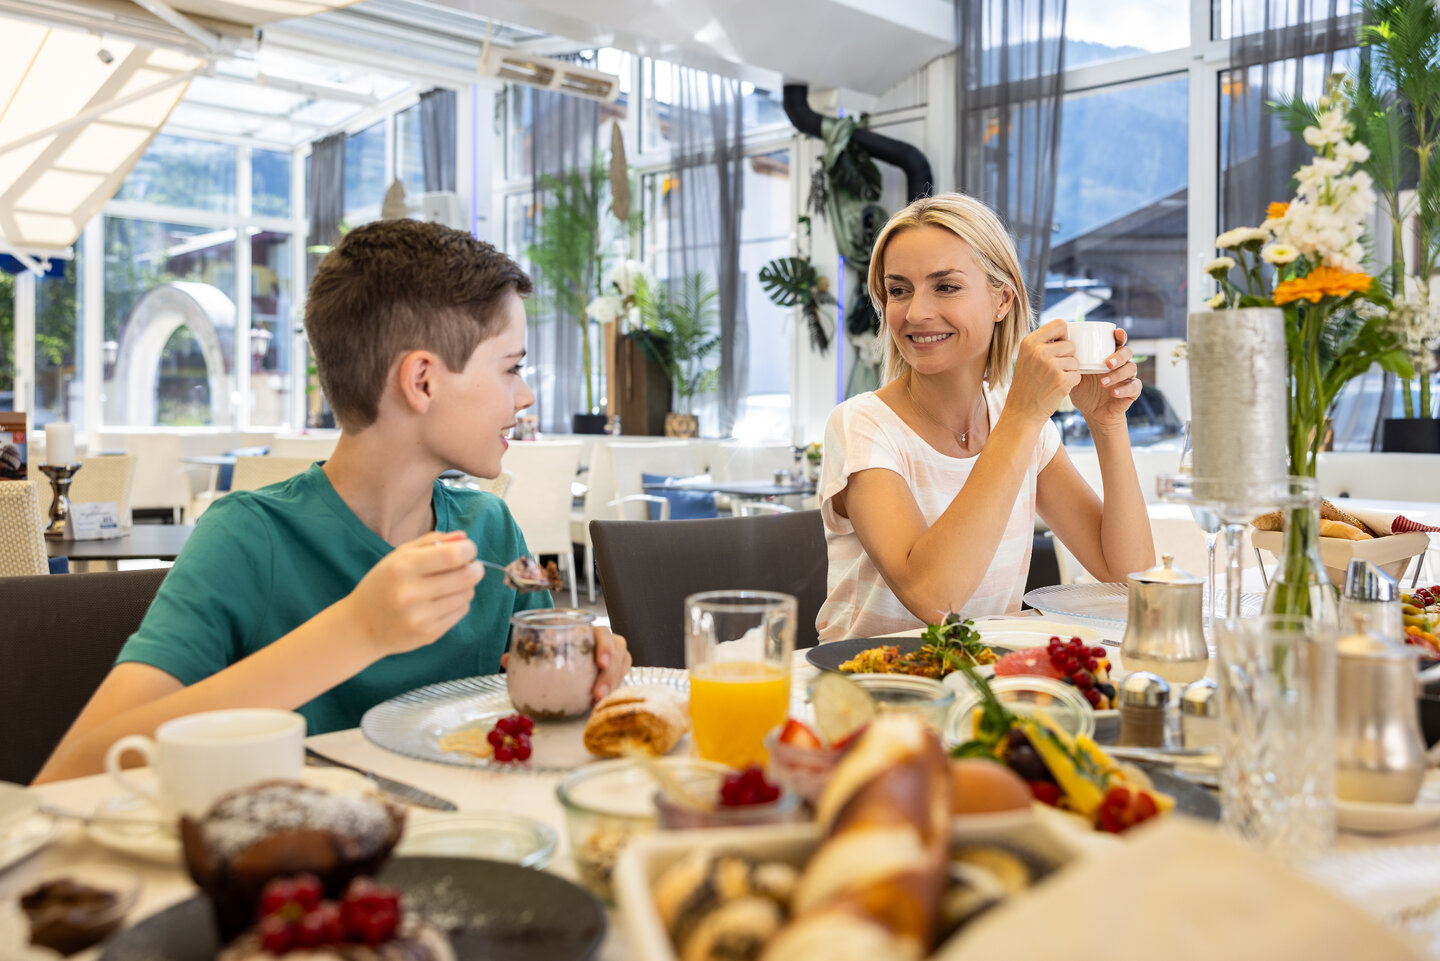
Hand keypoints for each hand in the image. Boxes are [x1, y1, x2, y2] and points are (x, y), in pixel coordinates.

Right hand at [345, 530, 482, 657]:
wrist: (362, 626)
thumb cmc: (383, 583)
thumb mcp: (399, 556)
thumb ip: (432, 541)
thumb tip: (464, 538)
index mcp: (403, 567)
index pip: (453, 555)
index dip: (468, 550)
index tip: (467, 550)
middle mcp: (411, 593)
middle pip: (466, 576)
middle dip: (475, 567)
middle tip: (470, 565)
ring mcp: (421, 617)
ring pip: (467, 594)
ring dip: (466, 586)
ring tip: (450, 584)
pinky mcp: (429, 634)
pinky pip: (461, 611)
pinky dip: (459, 602)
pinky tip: (442, 601)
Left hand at [500, 625, 629, 701]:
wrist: (565, 655)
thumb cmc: (557, 648)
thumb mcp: (544, 648)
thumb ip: (528, 652)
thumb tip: (506, 660)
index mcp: (589, 631)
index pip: (604, 634)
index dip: (605, 647)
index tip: (600, 663)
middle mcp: (605, 644)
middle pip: (619, 653)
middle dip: (610, 674)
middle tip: (598, 693)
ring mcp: (613, 659)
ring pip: (621, 668)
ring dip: (612, 685)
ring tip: (598, 702)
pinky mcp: (614, 675)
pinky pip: (619, 681)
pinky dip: (612, 692)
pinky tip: (599, 705)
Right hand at [1008, 318, 1081, 421]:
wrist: (1021, 412)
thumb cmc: (1026, 385)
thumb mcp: (1026, 358)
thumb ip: (1042, 343)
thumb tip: (1065, 331)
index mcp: (1029, 342)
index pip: (1060, 324)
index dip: (1064, 335)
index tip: (1060, 347)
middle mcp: (1039, 351)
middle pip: (1070, 344)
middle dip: (1068, 357)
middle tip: (1054, 370)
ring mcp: (1051, 366)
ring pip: (1075, 361)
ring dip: (1070, 371)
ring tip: (1053, 380)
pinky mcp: (1061, 380)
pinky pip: (1077, 375)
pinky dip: (1071, 383)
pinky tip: (1057, 389)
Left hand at [1070, 327, 1140, 431]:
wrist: (1092, 413)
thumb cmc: (1083, 390)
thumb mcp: (1074, 375)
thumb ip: (1070, 362)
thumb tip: (1054, 345)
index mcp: (1108, 356)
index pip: (1118, 341)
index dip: (1120, 335)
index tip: (1117, 333)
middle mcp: (1120, 364)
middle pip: (1127, 352)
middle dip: (1119, 355)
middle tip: (1107, 363)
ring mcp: (1127, 377)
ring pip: (1131, 368)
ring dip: (1118, 374)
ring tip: (1102, 382)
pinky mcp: (1132, 392)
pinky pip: (1135, 387)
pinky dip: (1125, 389)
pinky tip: (1113, 392)